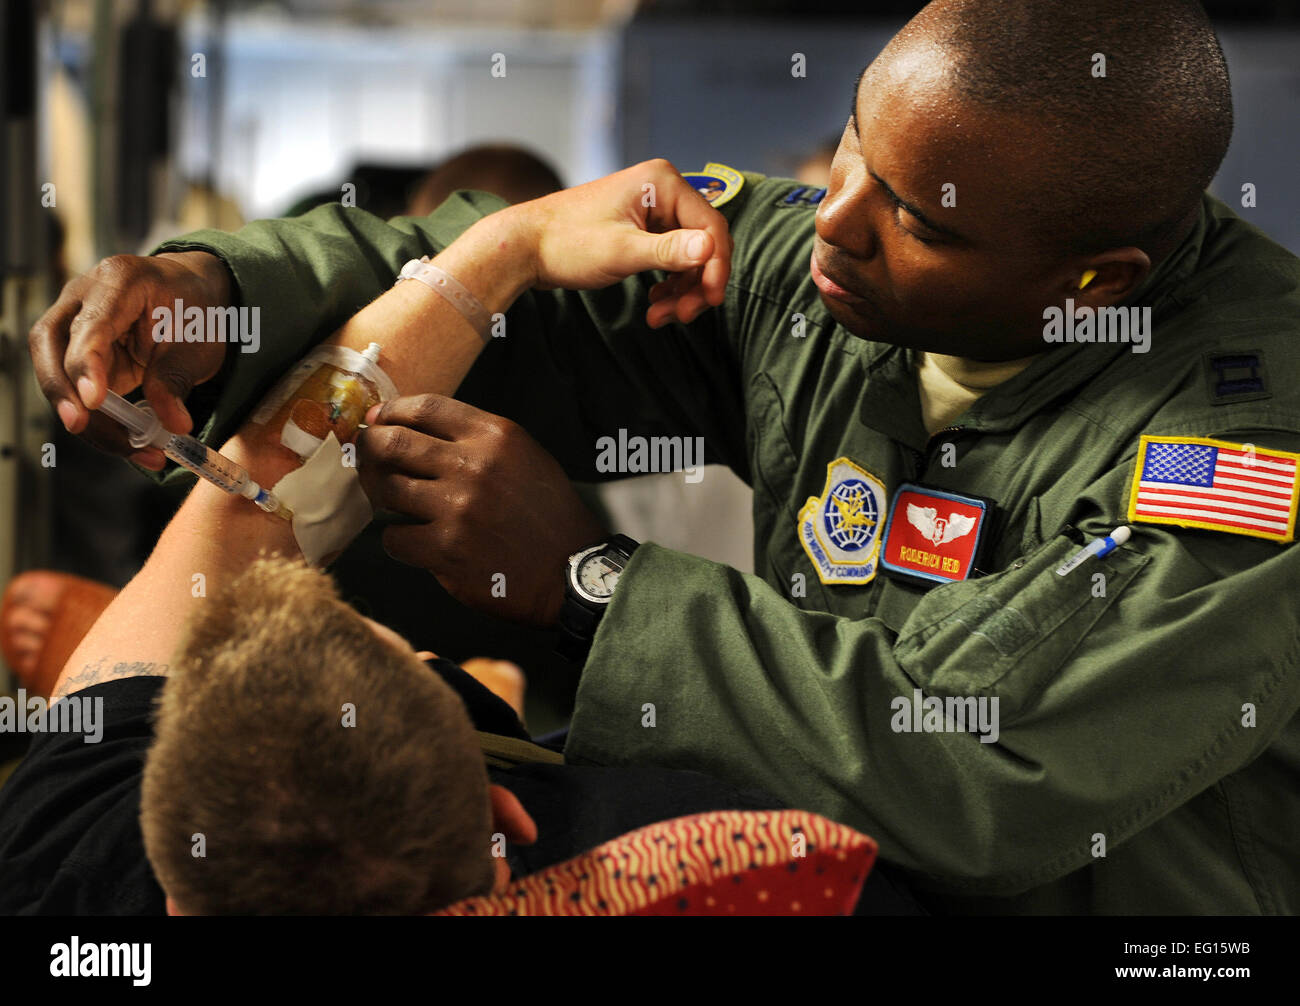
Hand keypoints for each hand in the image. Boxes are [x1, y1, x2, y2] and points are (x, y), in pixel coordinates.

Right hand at [28, 251, 233, 468]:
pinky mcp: (77, 353)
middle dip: (62, 391)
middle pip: (49, 343)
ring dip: (87, 417)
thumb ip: (177, 378)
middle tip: (81, 426)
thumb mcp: (198, 341)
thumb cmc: (195, 310)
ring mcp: (74, 322)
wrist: (194, 296)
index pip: (89, 325)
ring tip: (133, 449)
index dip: (86, 364)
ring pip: (56, 370)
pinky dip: (100, 421)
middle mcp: (84, 297)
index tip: (93, 400)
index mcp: (120, 280)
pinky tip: (130, 444)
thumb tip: (172, 424)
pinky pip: (75, 389)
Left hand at [357, 395, 605, 626]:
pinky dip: (398, 540)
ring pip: (387, 489)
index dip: (391, 411)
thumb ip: (477, 439)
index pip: (424, 408)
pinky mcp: (447, 549)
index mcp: (495, 436)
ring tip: (391, 502)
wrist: (571, 570)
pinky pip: (395, 538)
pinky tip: (415, 541)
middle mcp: (474, 465)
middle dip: (370, 448)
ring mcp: (458, 508)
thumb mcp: (525, 457)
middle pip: (393, 442)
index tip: (377, 420)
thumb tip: (414, 428)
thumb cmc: (547, 514)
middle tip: (365, 457)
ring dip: (381, 496)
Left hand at [507, 158, 733, 328]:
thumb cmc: (567, 243)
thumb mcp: (622, 251)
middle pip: (702, 243)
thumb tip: (710, 248)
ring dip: (682, 291)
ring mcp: (652, 210)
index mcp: (662, 183)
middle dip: (697, 284)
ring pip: (688, 256)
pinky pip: (670, 259)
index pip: (711, 226)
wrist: (524, 247)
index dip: (716, 267)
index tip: (711, 301)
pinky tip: (655, 306)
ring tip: (661, 317)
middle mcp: (662, 190)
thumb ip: (668, 250)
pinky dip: (668, 286)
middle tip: (683, 316)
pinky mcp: (641, 229)